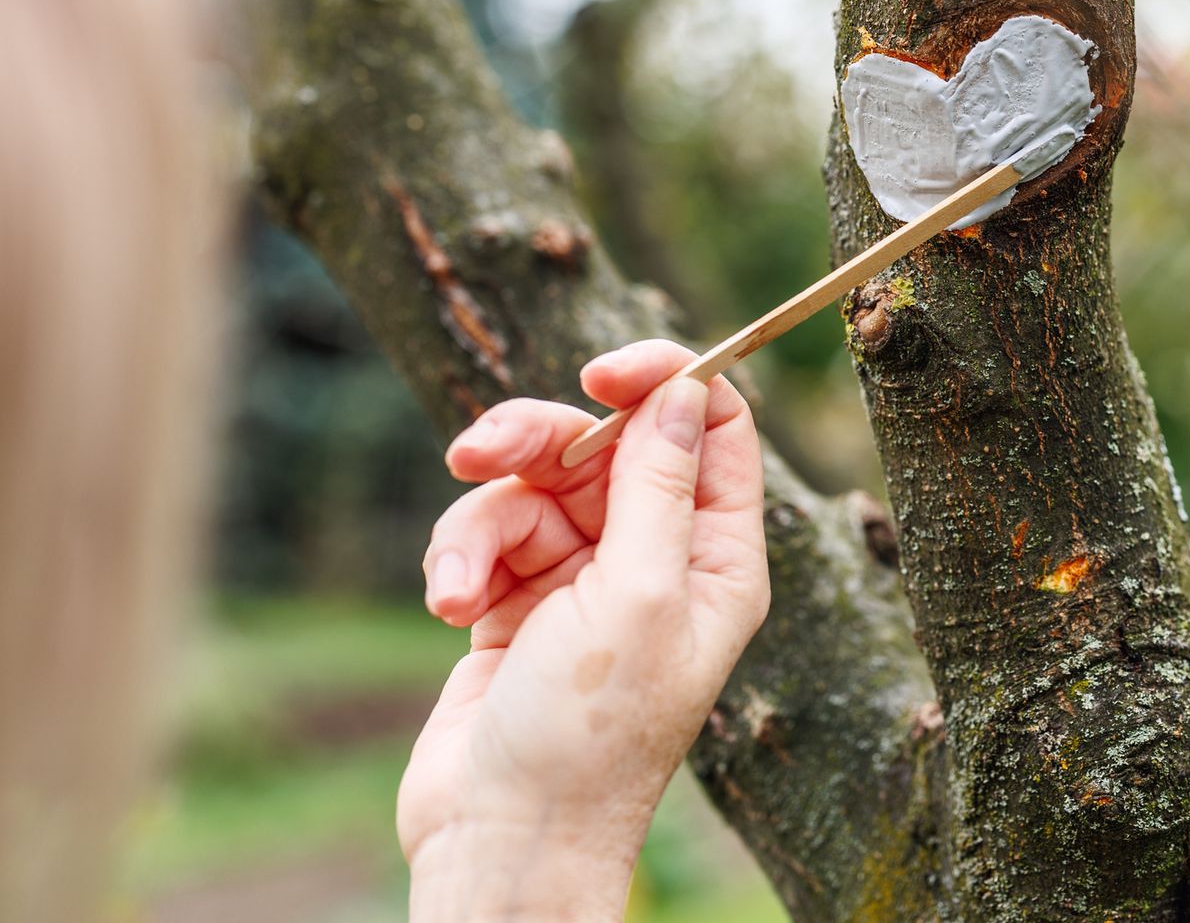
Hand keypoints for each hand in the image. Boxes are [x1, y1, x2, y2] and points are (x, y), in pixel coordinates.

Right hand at [398, 341, 767, 922]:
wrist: (500, 841)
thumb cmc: (588, 736)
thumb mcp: (638, 597)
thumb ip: (658, 485)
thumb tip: (686, 390)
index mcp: (715, 558)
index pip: (713, 430)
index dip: (664, 383)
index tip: (601, 374)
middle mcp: (658, 560)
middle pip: (606, 443)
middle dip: (538, 442)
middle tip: (480, 452)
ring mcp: (586, 581)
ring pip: (532, 487)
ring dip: (481, 521)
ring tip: (458, 582)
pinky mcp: (517, 602)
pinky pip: (486, 535)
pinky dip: (459, 561)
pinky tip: (448, 609)